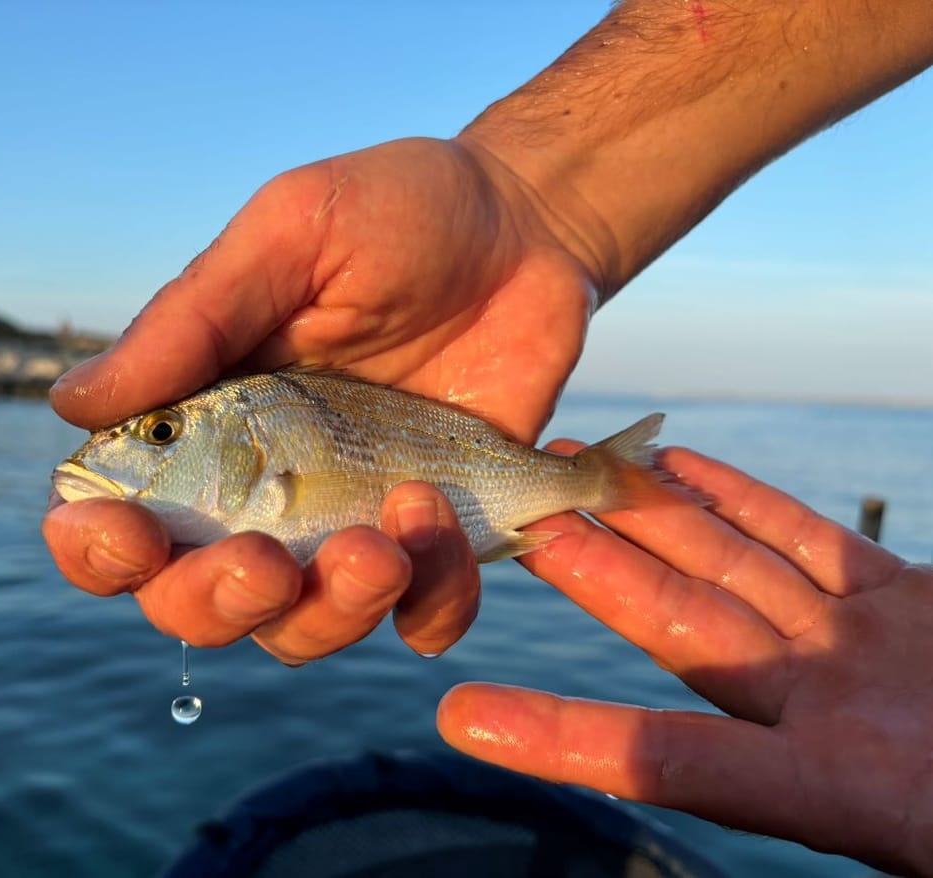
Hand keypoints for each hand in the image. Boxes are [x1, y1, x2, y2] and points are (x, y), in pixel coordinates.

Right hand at [44, 136, 592, 660]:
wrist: (526, 226)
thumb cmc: (397, 212)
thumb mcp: (290, 236)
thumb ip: (191, 321)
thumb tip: (70, 403)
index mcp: (203, 422)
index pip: (119, 517)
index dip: (98, 548)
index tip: (125, 534)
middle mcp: (264, 490)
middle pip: (197, 603)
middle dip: (216, 602)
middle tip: (267, 560)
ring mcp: (351, 520)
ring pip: (303, 631)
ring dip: (330, 612)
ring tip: (385, 541)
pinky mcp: (439, 536)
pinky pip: (423, 618)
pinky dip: (432, 603)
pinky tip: (446, 527)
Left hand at [438, 443, 932, 873]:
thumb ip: (883, 795)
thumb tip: (768, 779)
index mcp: (848, 792)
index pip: (672, 764)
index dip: (568, 742)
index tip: (463, 722)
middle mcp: (834, 716)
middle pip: (686, 628)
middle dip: (598, 570)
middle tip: (509, 517)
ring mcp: (868, 656)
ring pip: (737, 570)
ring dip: (652, 519)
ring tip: (571, 468)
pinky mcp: (913, 610)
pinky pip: (813, 545)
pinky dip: (751, 505)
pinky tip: (685, 467)